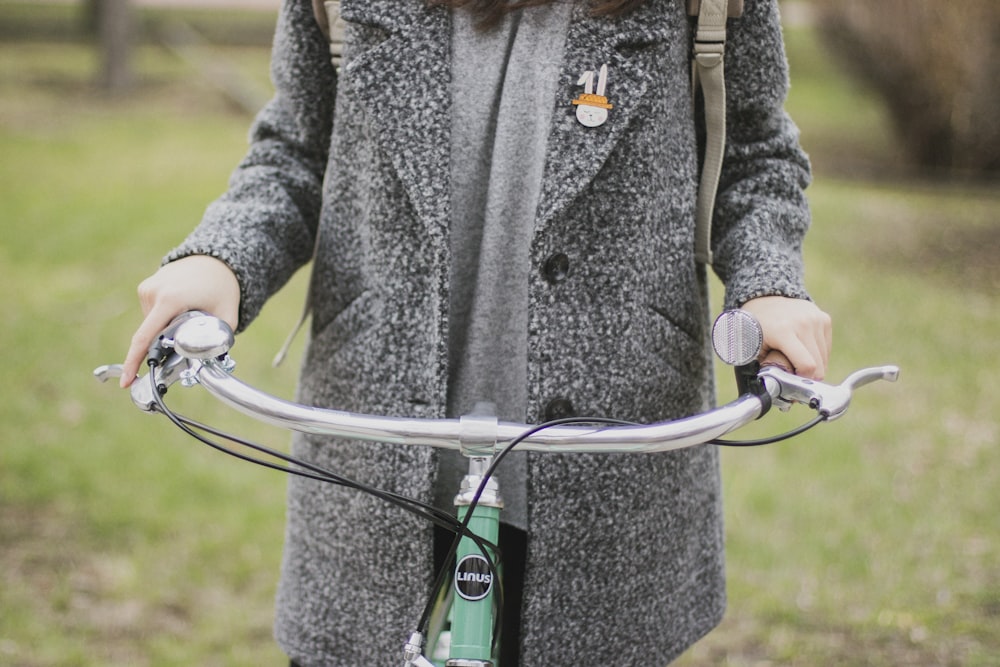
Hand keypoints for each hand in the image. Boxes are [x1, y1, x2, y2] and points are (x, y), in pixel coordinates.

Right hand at [120, 255, 239, 387]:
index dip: (134, 362)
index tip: (126, 381)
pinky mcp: (145, 287)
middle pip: (152, 335)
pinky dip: (164, 320)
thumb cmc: (223, 288)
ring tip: (189, 317)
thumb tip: (206, 362)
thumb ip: (218, 340)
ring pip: (152, 325)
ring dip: (166, 331)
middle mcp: (153, 293)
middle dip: (163, 347)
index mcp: (171, 300)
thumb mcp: (227, 316)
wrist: (215, 261)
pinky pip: (152, 314)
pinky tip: (181, 310)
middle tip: (183, 344)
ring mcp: (147, 288)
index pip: (145, 337)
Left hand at [740, 296, 831, 379]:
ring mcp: (816, 319)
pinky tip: (803, 349)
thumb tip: (777, 393)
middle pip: (818, 365)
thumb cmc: (756, 328)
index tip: (792, 384)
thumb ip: (765, 370)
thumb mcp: (752, 350)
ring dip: (813, 366)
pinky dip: (817, 355)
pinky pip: (826, 348)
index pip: (807, 365)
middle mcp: (803, 323)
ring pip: (824, 359)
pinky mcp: (824, 319)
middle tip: (793, 377)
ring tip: (796, 361)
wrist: (765, 300)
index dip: (802, 380)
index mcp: (783, 331)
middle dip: (807, 377)